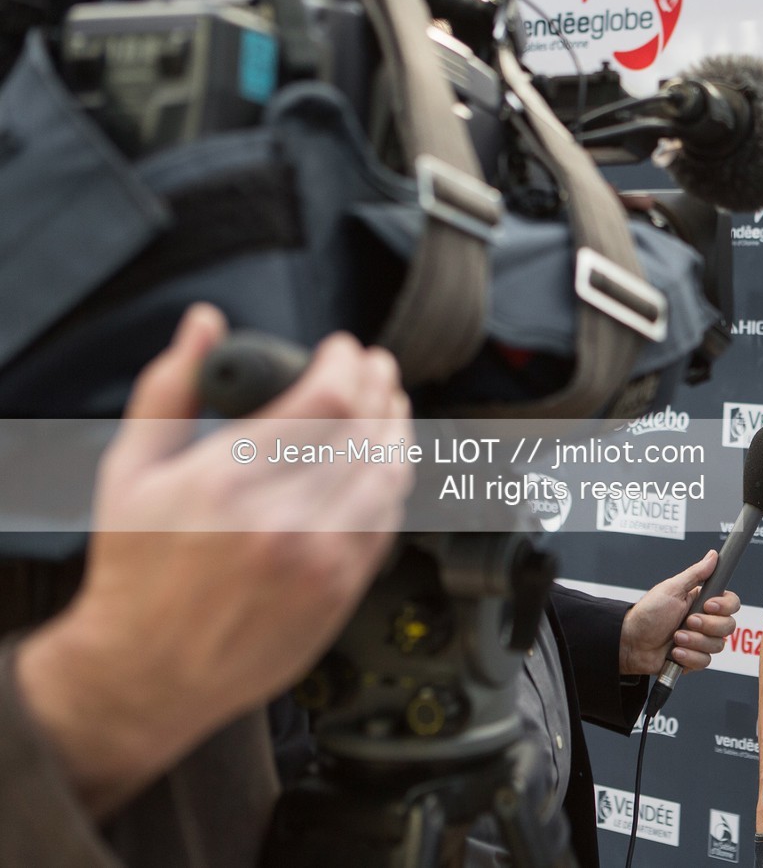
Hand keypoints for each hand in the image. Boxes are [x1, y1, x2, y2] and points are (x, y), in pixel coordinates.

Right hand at [16, 304, 411, 816]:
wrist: (146, 672)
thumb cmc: (135, 569)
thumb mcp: (130, 469)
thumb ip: (171, 388)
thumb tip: (204, 323)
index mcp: (229, 478)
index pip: (327, 399)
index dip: (349, 363)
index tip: (346, 348)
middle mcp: (282, 518)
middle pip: (367, 430)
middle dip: (381, 387)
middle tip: (378, 367)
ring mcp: (319, 559)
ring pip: (389, 475)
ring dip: (398, 430)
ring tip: (391, 405)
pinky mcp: (341, 591)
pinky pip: (389, 522)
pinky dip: (395, 484)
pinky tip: (387, 462)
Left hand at [618, 549, 740, 674]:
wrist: (631, 642)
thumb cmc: (647, 614)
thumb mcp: (671, 589)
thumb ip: (696, 574)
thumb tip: (713, 556)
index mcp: (702, 602)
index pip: (731, 603)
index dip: (724, 606)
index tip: (708, 606)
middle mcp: (704, 621)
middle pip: (728, 626)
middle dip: (707, 626)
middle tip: (688, 621)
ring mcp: (700, 641)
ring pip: (717, 645)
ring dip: (694, 641)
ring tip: (676, 637)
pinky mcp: (693, 658)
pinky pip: (705, 661)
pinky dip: (689, 656)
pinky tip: (675, 652)